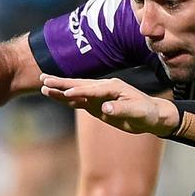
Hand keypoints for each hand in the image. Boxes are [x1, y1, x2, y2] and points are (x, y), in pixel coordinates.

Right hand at [39, 75, 176, 134]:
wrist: (152, 116)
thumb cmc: (147, 112)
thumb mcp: (137, 112)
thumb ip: (121, 110)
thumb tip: (106, 109)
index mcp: (113, 87)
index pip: (93, 89)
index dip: (80, 92)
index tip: (66, 93)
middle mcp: (104, 88)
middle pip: (79, 85)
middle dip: (61, 83)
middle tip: (43, 79)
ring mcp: (99, 96)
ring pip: (76, 91)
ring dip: (60, 89)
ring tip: (42, 85)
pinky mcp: (97, 104)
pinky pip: (79, 101)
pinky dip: (66, 98)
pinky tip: (55, 95)